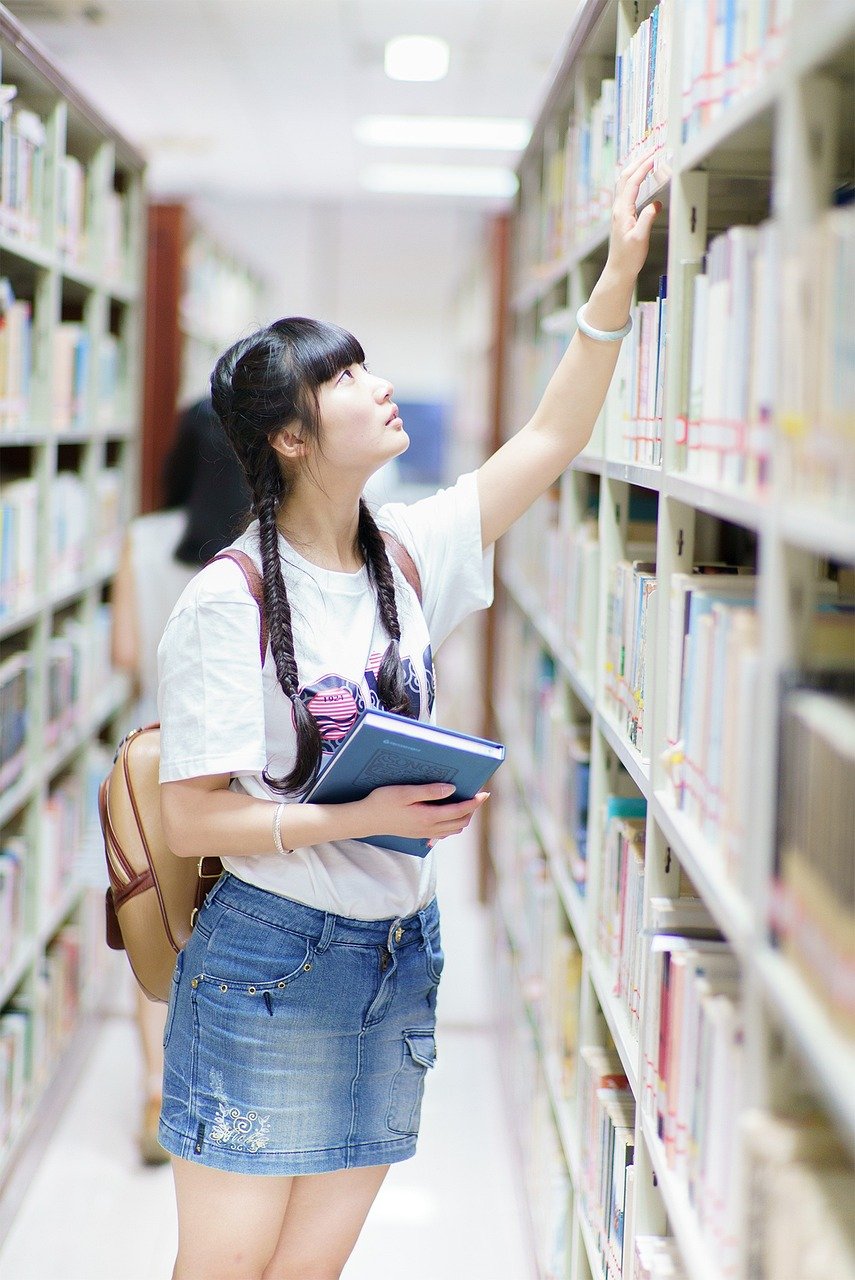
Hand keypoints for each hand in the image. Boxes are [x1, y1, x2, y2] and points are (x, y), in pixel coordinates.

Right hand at [353, 783, 489, 845]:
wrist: (366, 820)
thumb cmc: (383, 802)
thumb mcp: (405, 792)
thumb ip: (429, 791)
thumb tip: (452, 789)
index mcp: (428, 817)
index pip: (459, 811)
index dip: (474, 803)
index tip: (484, 794)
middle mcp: (429, 828)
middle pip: (460, 822)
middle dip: (471, 810)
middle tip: (477, 796)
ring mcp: (424, 833)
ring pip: (453, 829)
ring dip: (463, 817)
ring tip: (465, 803)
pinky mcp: (418, 834)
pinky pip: (443, 833)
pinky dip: (451, 824)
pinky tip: (448, 815)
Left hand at [605, 153, 662, 283]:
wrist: (619, 269)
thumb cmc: (629, 257)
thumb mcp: (640, 238)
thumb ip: (647, 219)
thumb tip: (656, 203)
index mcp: (622, 211)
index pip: (632, 183)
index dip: (643, 169)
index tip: (653, 157)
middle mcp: (618, 209)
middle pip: (624, 178)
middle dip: (637, 162)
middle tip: (650, 151)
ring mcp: (619, 211)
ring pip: (624, 183)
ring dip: (634, 169)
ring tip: (646, 159)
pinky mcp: (622, 215)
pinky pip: (626, 191)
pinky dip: (634, 180)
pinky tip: (640, 179)